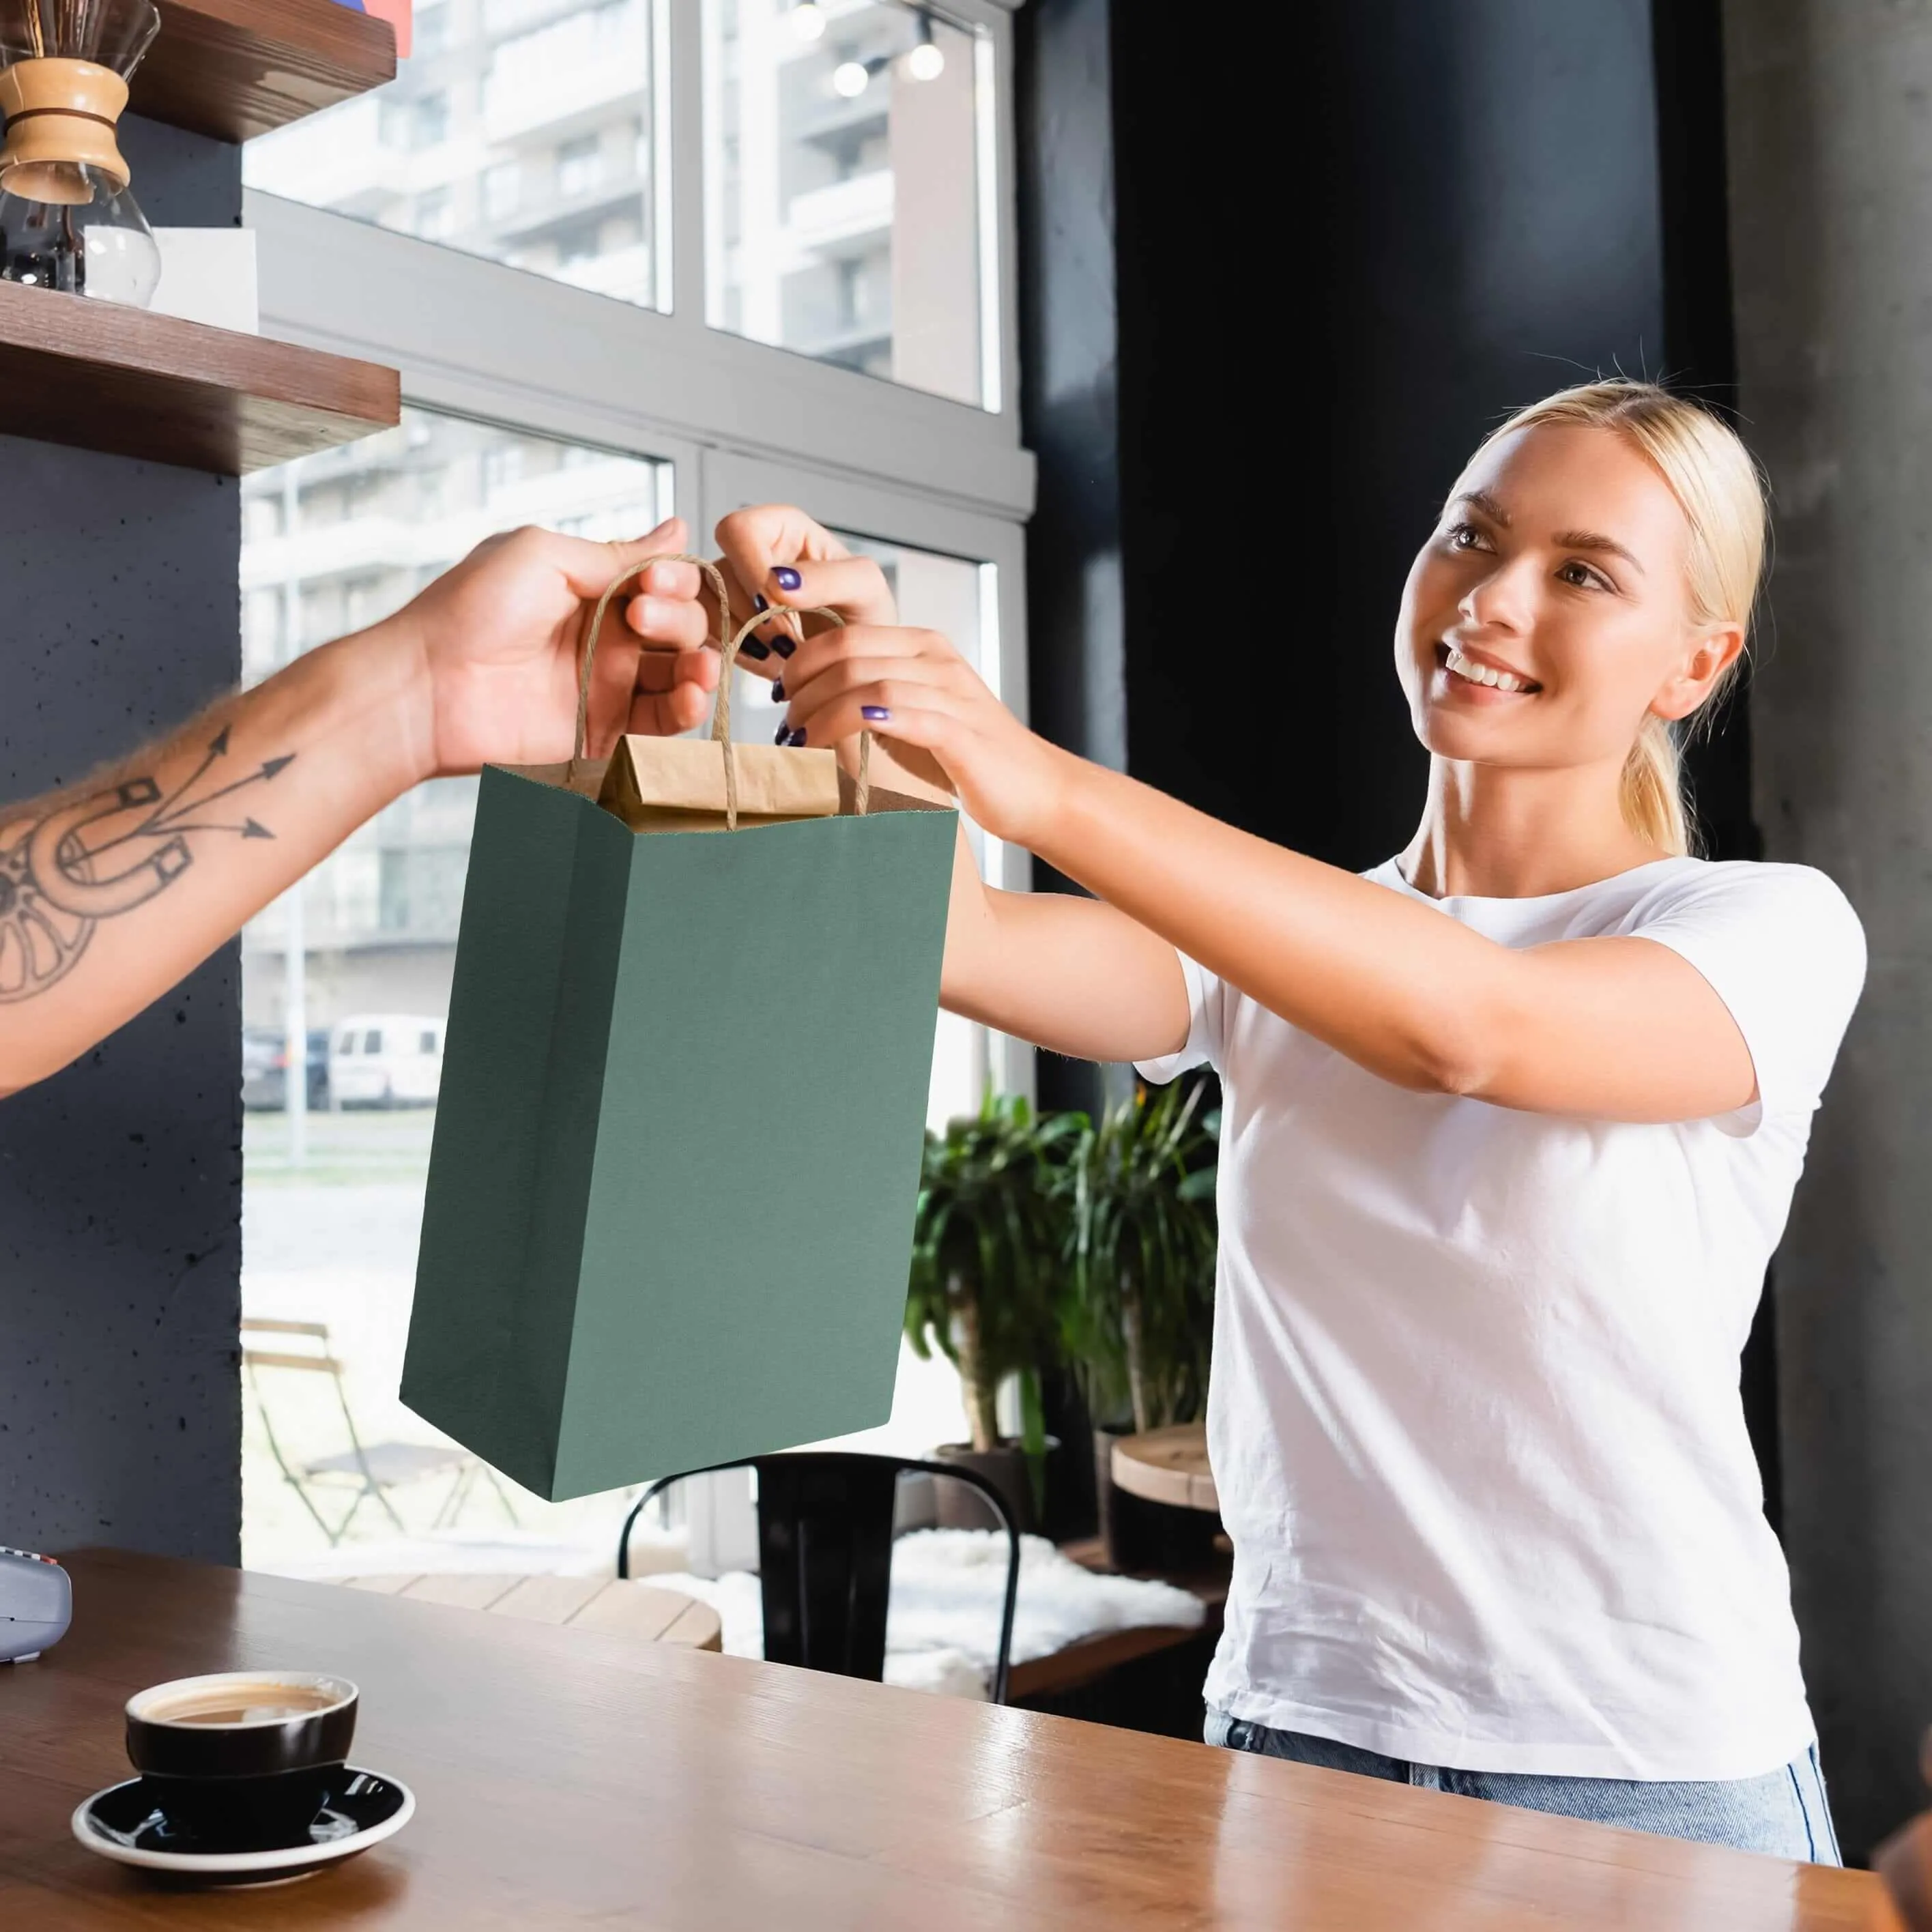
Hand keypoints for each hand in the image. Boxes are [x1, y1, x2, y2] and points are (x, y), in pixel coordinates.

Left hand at [383, 517, 717, 778]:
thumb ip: (615, 553)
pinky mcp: (604, 733)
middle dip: (681, 620)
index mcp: (592, 588)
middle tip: (641, 619)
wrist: (429, 687)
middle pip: (682, 627)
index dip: (674, 580)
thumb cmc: (469, 611)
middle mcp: (606, 637)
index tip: (655, 581)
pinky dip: (687, 710)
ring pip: (681, 676)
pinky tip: (690, 697)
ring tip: (697, 668)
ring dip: (701, 668)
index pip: (664, 582)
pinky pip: (661, 725)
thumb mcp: (543, 555)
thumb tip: (677, 532)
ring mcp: (607, 687)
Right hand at [711, 505, 891, 657]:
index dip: (751, 569)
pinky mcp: (723, 623)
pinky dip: (737, 653)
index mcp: (780, 528)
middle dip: (751, 614)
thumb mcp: (866, 588)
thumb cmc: (864, 614)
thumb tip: (778, 581)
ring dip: (743, 637)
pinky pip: (707, 635)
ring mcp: (730, 589)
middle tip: (787, 641)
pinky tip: (770, 661)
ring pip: (707, 606)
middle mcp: (748, 553)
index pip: (738, 531)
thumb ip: (829, 576)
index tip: (776, 605)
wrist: (858, 658)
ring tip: (784, 653)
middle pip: (717, 573)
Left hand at [776, 618, 1065, 846]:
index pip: (844, 633)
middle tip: (784, 724)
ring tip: (798, 742)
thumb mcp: (918, 713)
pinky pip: (904, 715)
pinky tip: (835, 738)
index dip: (800, 660)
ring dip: (821, 712)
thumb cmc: (969, 758)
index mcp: (922, 646)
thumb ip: (875, 696)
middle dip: (803, 687)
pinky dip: (862, 723)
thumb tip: (810, 702)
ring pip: (868, 683)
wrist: (1037, 789)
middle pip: (847, 652)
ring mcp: (951, 693)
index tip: (779, 695)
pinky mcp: (961, 733)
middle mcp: (936, 660)